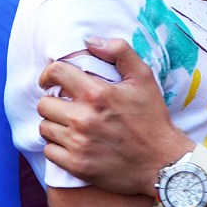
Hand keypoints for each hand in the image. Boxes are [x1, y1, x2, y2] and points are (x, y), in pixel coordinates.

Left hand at [37, 38, 191, 196]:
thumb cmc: (152, 118)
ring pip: (45, 128)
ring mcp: (79, 144)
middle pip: (44, 104)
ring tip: (70, 123)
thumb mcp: (144, 77)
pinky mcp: (77, 165)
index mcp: (98, 93)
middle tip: (66, 105)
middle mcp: (84, 119)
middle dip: (53, 101)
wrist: (162, 163)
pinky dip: (57, 146)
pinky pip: (49, 151)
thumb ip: (119, 51)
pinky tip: (72, 143)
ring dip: (55, 124)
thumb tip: (90, 41)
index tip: (51, 80)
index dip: (49, 74)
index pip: (56, 73)